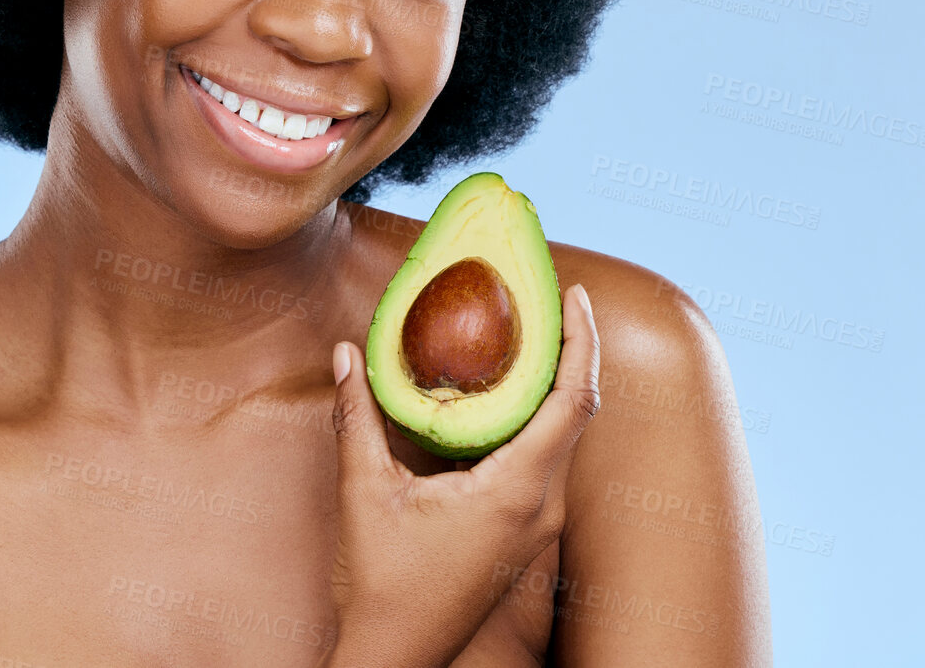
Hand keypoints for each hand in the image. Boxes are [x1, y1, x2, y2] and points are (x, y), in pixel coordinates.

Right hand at [322, 283, 600, 667]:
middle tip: (552, 299)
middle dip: (572, 349)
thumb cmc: (385, 583)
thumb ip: (358, 417)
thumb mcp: (366, 491)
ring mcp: (538, 522)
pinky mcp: (526, 530)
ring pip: (565, 436)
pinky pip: (548, 457)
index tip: (574, 294)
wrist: (398, 656)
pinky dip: (539, 414)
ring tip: (534, 333)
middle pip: (578, 412)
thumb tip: (347, 354)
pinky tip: (509, 392)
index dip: (579, 342)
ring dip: (556, 381)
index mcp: (516, 491)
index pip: (570, 401)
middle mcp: (541, 506)